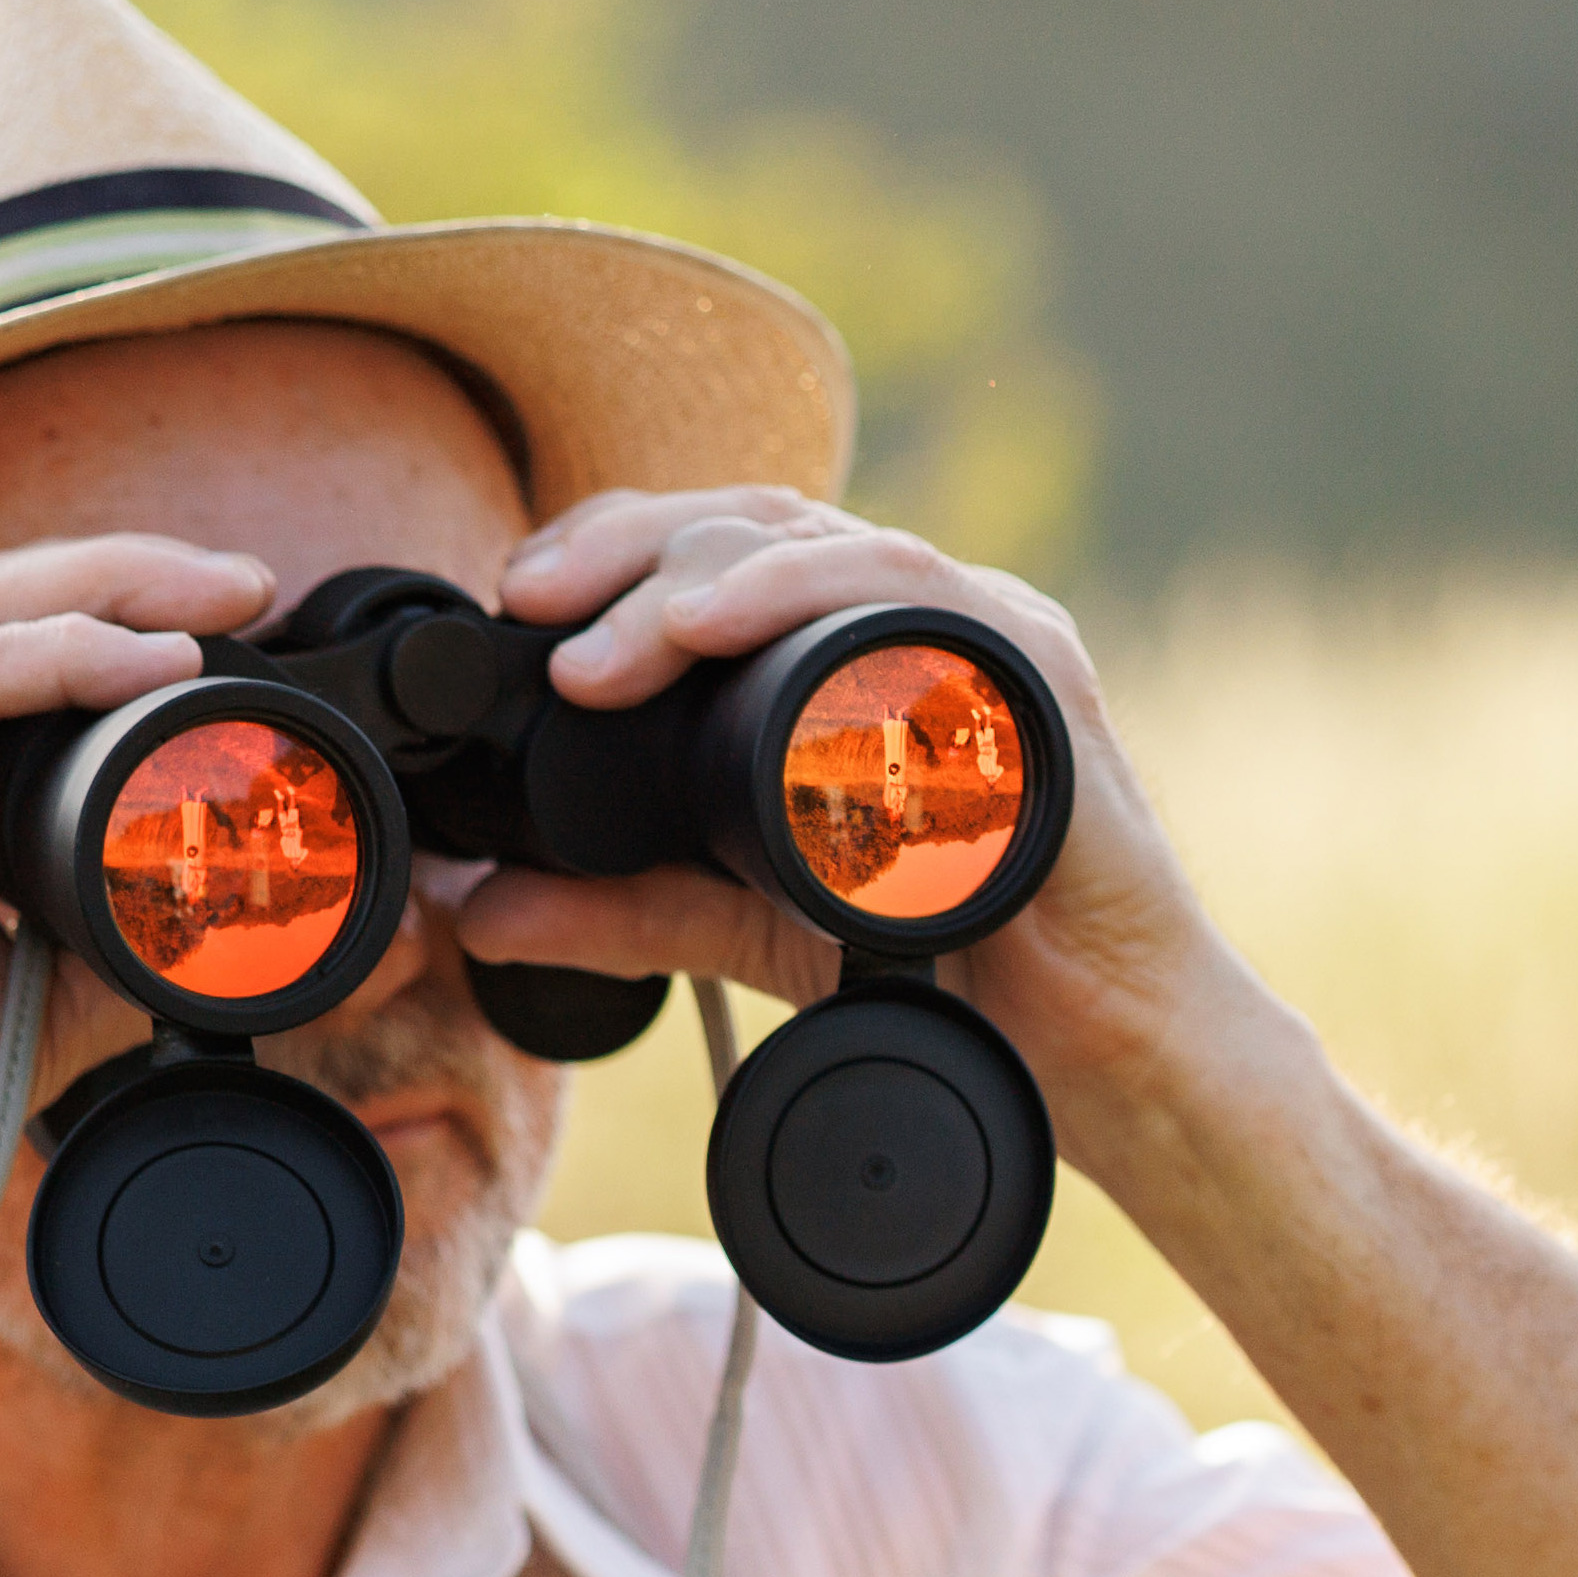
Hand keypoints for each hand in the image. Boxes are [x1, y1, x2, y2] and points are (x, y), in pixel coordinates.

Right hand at [0, 534, 275, 1276]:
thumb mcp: (21, 1011)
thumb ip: (102, 948)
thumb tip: (207, 927)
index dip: (112, 624)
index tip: (230, 636)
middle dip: (125, 577)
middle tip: (245, 585)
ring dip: (106, 590)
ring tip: (218, 599)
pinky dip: (56, 656)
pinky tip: (146, 662)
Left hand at [460, 489, 1260, 1099]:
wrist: (1096, 1052)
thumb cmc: (960, 972)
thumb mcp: (754, 928)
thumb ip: (628, 910)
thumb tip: (481, 908)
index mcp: (855, 656)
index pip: (724, 553)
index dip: (613, 556)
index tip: (515, 604)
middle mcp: (918, 624)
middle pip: (757, 524)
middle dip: (625, 548)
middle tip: (529, 603)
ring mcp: (981, 635)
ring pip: (820, 542)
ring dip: (691, 579)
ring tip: (595, 645)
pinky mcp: (1030, 674)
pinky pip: (911, 594)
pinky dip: (802, 595)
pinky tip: (714, 626)